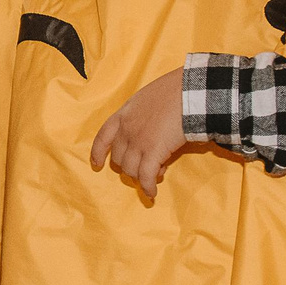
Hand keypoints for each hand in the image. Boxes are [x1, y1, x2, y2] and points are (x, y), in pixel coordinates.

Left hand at [90, 70, 198, 200]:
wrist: (189, 91)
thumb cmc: (174, 91)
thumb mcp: (147, 99)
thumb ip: (142, 116)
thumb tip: (151, 132)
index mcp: (123, 114)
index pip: (103, 137)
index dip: (98, 153)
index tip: (97, 164)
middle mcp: (126, 130)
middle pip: (118, 158)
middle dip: (129, 166)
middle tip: (146, 167)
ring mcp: (138, 142)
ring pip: (130, 170)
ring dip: (141, 176)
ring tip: (156, 176)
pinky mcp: (153, 152)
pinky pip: (146, 176)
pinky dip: (147, 187)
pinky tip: (151, 193)